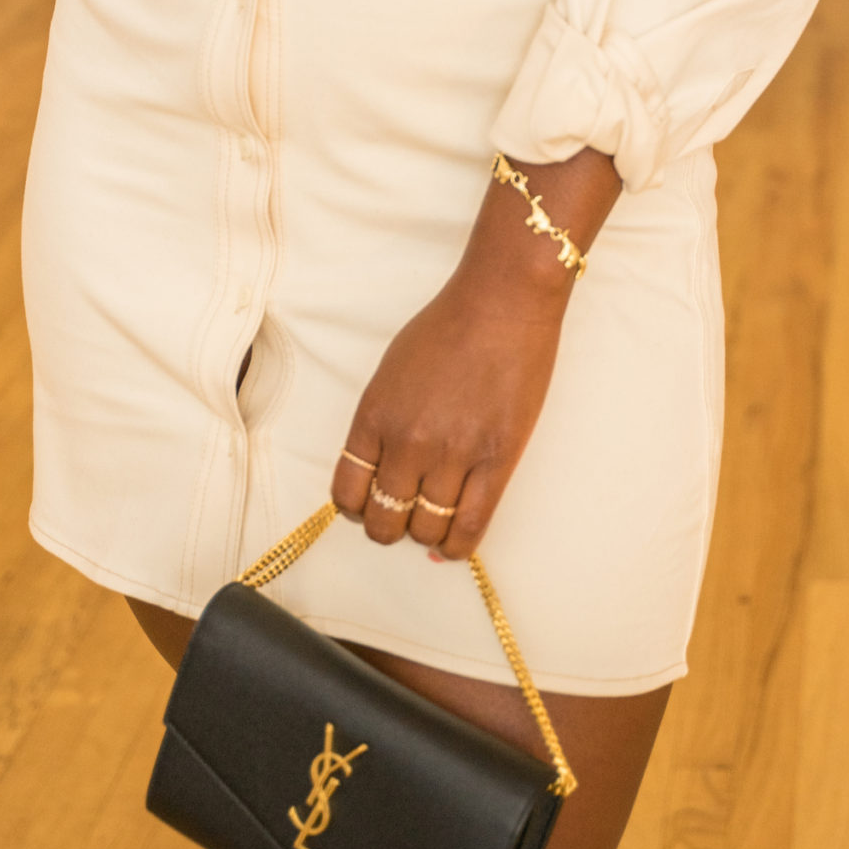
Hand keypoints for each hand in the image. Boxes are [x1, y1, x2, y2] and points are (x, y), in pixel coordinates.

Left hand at [331, 146, 620, 559]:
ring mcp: (452, 455)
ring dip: (425, 533)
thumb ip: (383, 422)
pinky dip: (456, 546)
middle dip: (388, 526)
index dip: (356, 508)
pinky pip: (468, 528)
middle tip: (402, 515)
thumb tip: (384, 475)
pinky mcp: (495, 462)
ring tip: (433, 518)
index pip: (347, 492)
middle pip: (384, 520)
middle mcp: (406, 442)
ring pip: (426, 530)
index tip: (368, 504)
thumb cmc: (448, 326)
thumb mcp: (392, 370)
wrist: (502, 303)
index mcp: (373, 416)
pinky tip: (454, 542)